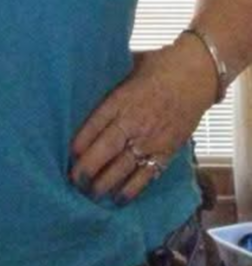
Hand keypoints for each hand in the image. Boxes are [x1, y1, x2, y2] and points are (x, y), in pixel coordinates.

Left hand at [69, 40, 216, 203]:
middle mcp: (135, 121)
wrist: (197, 74)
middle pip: (106, 149)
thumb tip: (84, 81)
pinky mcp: (167, 150)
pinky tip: (119, 199)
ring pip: (124, 166)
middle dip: (87, 169)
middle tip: (74, 182)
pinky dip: (132, 188)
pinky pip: (147, 174)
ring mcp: (152, 138)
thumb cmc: (159, 66)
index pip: (95, 125)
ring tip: (91, 194)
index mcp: (122, 99)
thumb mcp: (128, 66)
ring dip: (105, 183)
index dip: (80, 142)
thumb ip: (110, 80)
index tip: (68, 156)